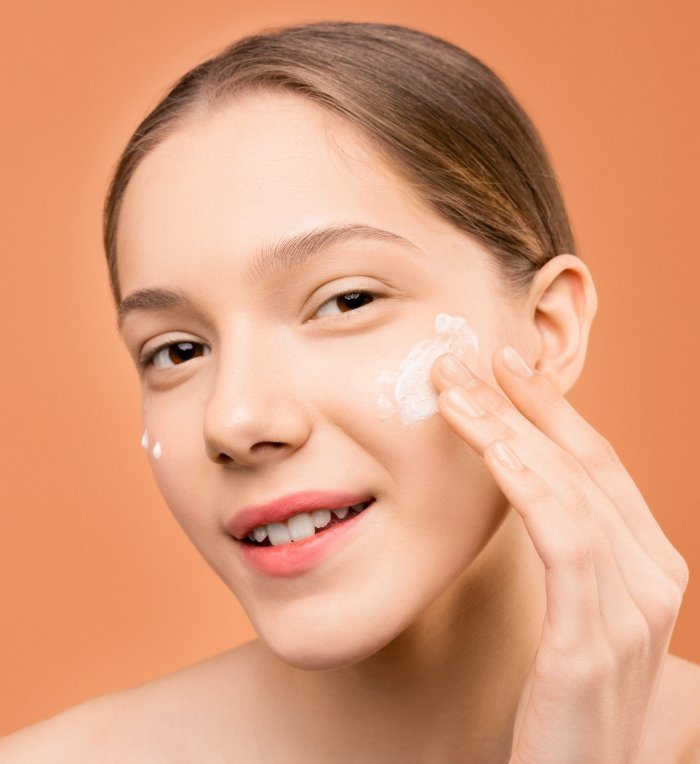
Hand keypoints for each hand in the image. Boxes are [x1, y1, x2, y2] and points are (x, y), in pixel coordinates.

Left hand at [432, 346, 688, 763]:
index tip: (505, 365)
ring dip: (506, 428)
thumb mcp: (573, 613)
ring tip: (454, 388)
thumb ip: (568, 553)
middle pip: (583, 462)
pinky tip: (486, 445)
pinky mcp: (592, 640)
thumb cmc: (562, 702)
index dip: (550, 408)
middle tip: (466, 357)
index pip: (597, 464)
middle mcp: (653, 576)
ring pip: (567, 487)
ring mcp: (632, 607)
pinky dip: (524, 481)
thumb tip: (522, 488)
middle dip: (521, 402)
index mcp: (648, 563)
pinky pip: (562, 536)